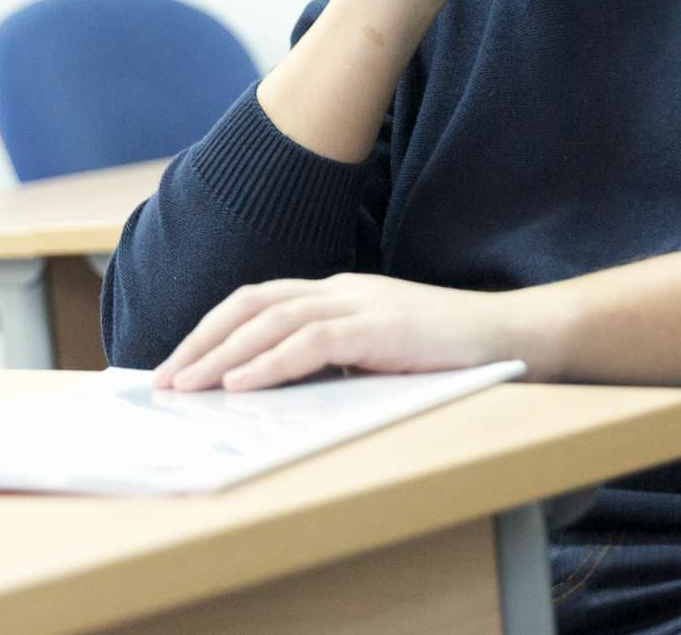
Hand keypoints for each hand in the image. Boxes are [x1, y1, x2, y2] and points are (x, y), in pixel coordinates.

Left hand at [149, 273, 550, 391]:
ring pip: (272, 318)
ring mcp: (363, 303)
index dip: (212, 329)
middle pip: (252, 303)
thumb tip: (271, 391)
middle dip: (201, 340)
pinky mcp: (382, 326)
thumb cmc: (450, 353)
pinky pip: (311, 340)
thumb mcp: (378, 354)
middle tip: (165, 380)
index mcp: (339, 292)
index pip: (259, 301)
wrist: (516, 336)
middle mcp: (342, 289)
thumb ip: (333, 361)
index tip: (179, 365)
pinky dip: (269, 362)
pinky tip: (241, 384)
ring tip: (189, 387)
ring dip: (222, 354)